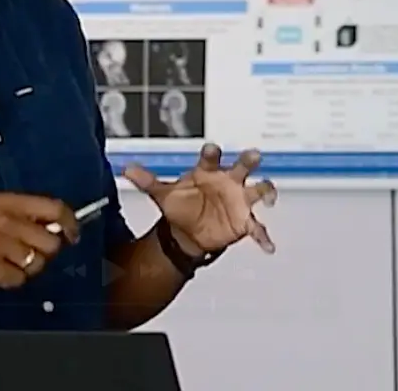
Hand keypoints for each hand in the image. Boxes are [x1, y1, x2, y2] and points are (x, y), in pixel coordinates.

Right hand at [0, 193, 78, 288]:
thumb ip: (18, 212)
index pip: (55, 208)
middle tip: (32, 254)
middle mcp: (8, 221)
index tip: (71, 235)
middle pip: (50, 242)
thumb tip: (50, 223)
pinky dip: (11, 280)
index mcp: (9, 202)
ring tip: (9, 264)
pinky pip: (17, 279)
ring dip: (28, 268)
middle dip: (46, 253)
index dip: (70, 223)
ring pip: (36, 263)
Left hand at [124, 143, 277, 255]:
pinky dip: (264, 237)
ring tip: (270, 197)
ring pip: (259, 190)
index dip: (212, 153)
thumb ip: (146, 180)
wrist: (188, 231)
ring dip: (266, 191)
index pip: (211, 157)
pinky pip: (258, 228)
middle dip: (249, 159)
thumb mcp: (163, 193)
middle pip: (243, 165)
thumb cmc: (181, 206)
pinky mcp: (245, 220)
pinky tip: (268, 246)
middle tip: (253, 155)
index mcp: (208, 171)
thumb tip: (127, 169)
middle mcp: (228, 181)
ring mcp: (239, 199)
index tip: (212, 150)